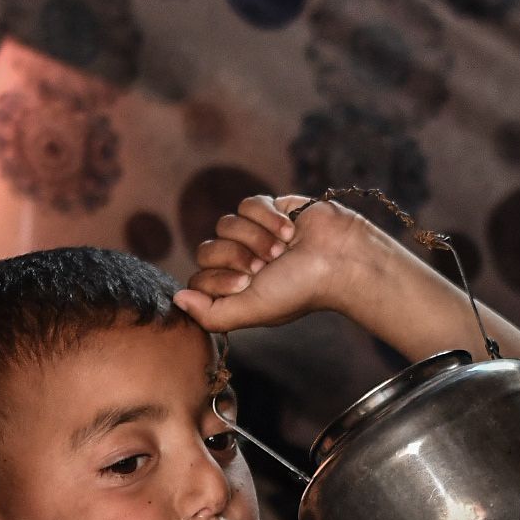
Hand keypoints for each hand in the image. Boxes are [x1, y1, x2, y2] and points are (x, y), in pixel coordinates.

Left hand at [182, 193, 436, 338]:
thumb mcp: (252, 310)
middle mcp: (240, 263)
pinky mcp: (269, 210)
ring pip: (225, 223)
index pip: (199, 278)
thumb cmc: (300, 289)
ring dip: (255, 236)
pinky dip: (267, 217)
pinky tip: (290, 229)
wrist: (341, 259)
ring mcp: (253, 235)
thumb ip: (212, 314)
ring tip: (282, 248)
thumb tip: (177, 301)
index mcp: (235, 290)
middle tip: (265, 265)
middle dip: (236, 255)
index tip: (247, 282)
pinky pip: (247, 204)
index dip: (217, 278)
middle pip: (206, 249)